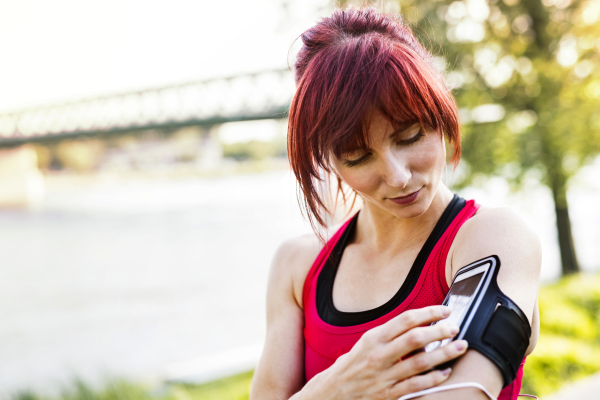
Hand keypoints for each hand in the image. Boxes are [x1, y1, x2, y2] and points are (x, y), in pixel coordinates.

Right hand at [318, 305, 467, 399]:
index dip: (429, 313)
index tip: (445, 311)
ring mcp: (384, 375)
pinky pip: (417, 385)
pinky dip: (434, 378)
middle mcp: (379, 355)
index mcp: (373, 338)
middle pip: (416, 338)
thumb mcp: (365, 343)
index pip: (405, 319)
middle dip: (440, 331)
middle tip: (455, 328)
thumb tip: (417, 324)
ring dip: (444, 353)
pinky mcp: (389, 394)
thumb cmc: (351, 365)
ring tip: (459, 346)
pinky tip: (445, 372)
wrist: (332, 392)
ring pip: (421, 362)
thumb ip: (389, 335)